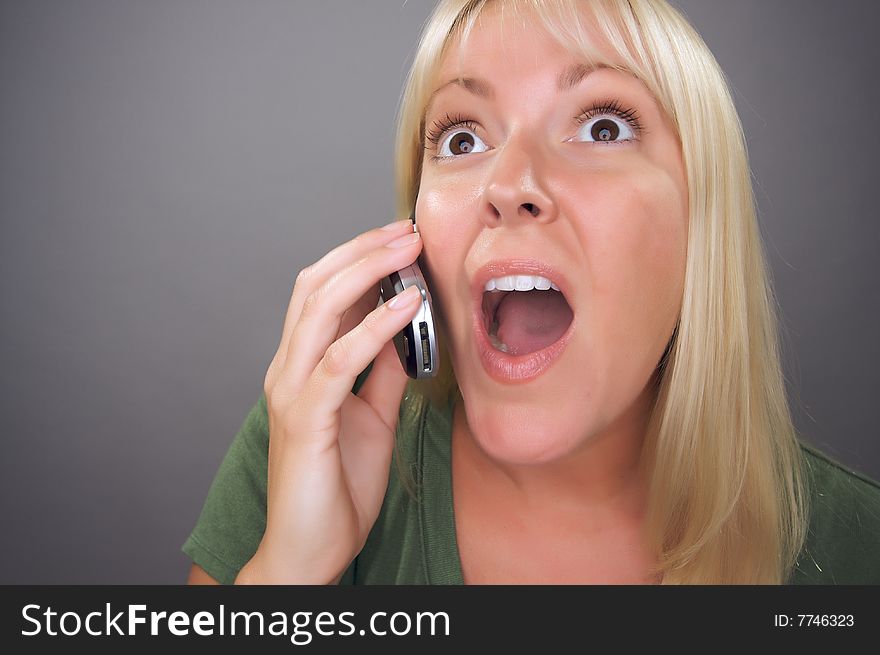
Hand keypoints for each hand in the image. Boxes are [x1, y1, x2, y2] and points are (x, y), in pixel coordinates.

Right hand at [236, 219, 422, 583]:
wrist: (311, 549)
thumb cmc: (337, 486)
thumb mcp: (372, 418)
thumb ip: (382, 374)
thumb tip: (403, 334)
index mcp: (300, 366)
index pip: (321, 293)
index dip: (357, 258)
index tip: (401, 238)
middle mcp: (287, 370)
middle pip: (316, 286)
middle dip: (362, 250)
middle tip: (408, 229)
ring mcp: (290, 392)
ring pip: (319, 310)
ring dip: (367, 272)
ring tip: (408, 249)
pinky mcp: (304, 420)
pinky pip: (338, 362)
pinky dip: (373, 328)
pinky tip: (405, 307)